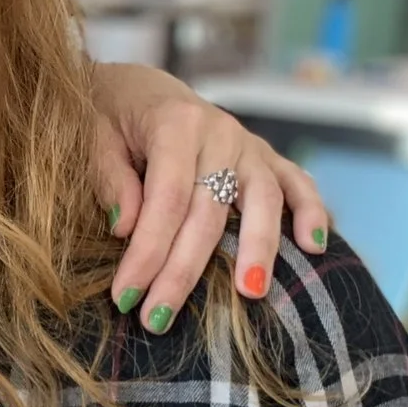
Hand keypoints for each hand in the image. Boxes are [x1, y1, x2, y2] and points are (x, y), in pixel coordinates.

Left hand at [90, 63, 330, 333]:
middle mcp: (218, 132)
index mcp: (174, 123)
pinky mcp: (265, 156)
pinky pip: (297, 183)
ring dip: (258, 248)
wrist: (136, 88)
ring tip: (251, 293)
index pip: (165, 200)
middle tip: (158, 319)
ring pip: (263, 199)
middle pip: (208, 211)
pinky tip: (315, 247)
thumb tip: (125, 227)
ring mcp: (247, 144)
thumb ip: (110, 178)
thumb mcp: (92, 137)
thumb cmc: (108, 118)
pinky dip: (311, 211)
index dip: (147, 252)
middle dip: (183, 270)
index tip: (125, 297)